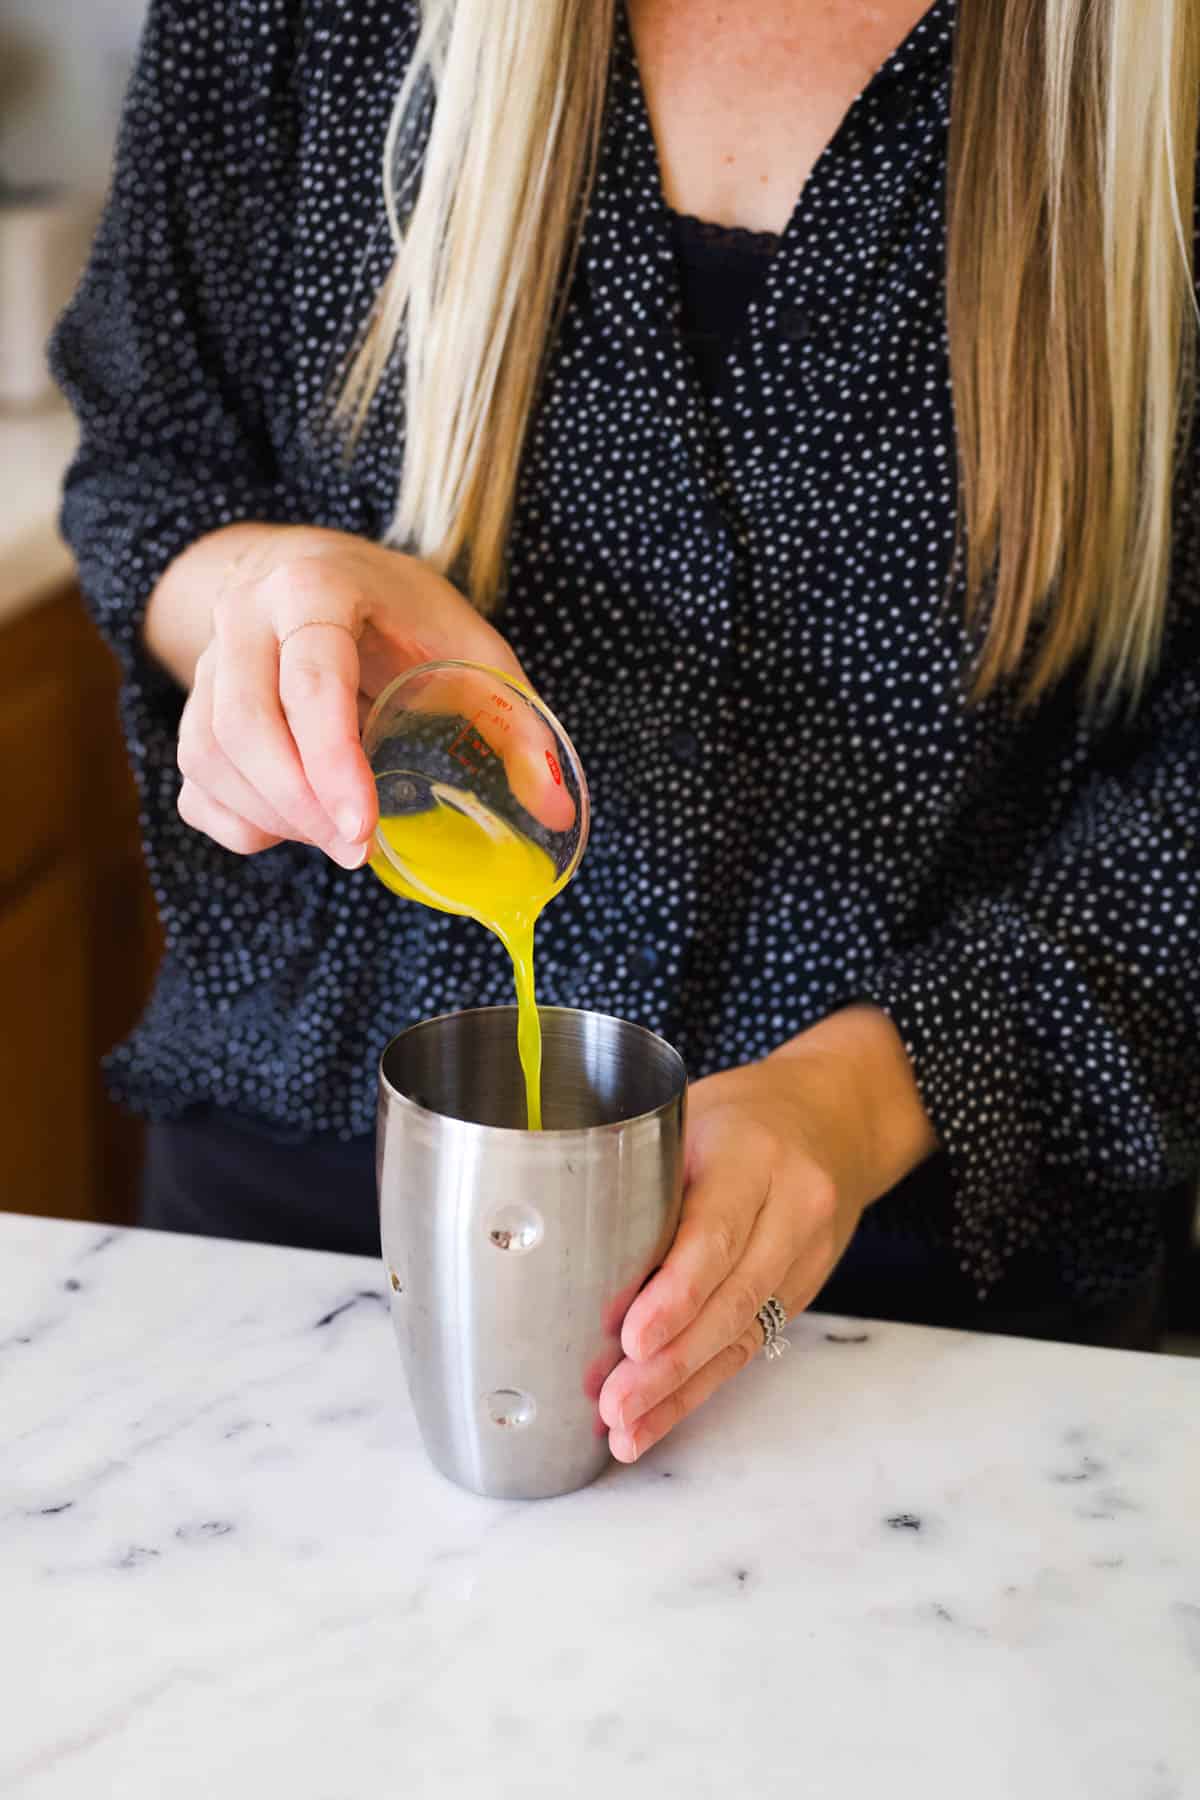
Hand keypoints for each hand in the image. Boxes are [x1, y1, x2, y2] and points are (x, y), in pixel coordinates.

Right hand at [170, 526, 523, 866]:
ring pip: (206, 756)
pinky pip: (194, 781)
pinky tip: (294, 832)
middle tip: (358, 849)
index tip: (363, 829)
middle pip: (239, 725)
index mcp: (313, 588)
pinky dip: (240, 822)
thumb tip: (557, 807)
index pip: (308, 678)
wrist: (312, 568)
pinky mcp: (193, 706)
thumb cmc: (400, 612)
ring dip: (272, 817)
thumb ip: (515, 722)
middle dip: (299, 803)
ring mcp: (206, 662)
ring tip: (338, 839)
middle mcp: (243, 617)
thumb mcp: (471, 645)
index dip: (331, 761)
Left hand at [598, 1008, 936, 1461]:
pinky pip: (751, 1345)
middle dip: (671, 1361)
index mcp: (755, 1154)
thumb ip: (643, 1169)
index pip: (717, 1233)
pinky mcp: (804, 1289)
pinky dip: (700, 1386)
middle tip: (614, 1404)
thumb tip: (557, 1236)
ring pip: (743, 1334)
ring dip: (681, 1390)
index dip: (676, 1294)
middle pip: (732, 1298)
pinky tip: (658, 1419)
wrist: (836, 1118)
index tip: (631, 1339)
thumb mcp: (692, 1113)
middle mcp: (793, 1207)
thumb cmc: (742, 1113)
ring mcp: (807, 1255)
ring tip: (626, 1431)